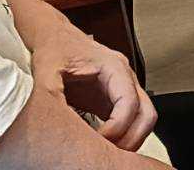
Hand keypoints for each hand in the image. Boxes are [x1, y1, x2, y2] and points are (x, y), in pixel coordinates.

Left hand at [30, 29, 156, 151]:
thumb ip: (50, 93)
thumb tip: (50, 118)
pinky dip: (124, 137)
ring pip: (144, 119)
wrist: (55, 37)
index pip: (129, 102)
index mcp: (112, 66)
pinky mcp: (115, 100)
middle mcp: (124, 77)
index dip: (117, 127)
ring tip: (106, 153)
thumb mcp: (47, 69)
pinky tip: (104, 147)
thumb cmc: (55, 48)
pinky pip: (131, 121)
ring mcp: (123, 88)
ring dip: (130, 140)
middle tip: (109, 155)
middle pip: (146, 114)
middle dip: (132, 139)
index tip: (98, 141)